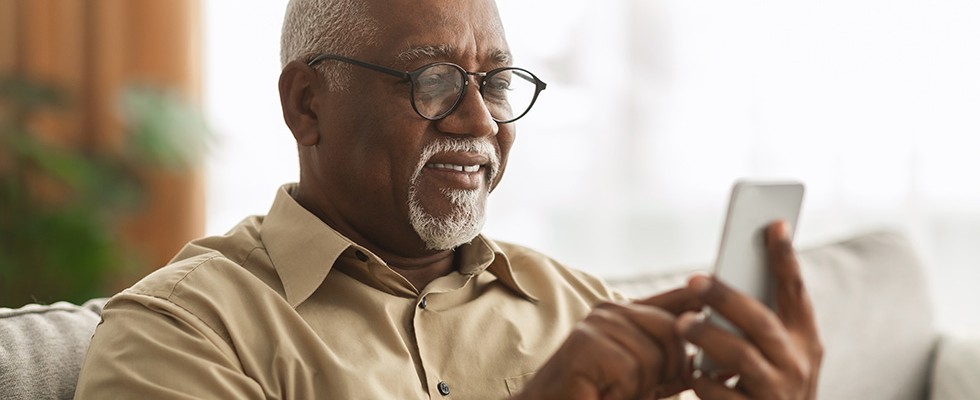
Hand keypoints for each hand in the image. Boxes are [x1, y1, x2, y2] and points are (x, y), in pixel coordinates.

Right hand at [515, 287, 702, 399]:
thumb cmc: (597, 396)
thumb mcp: (644, 379)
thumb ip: (671, 362)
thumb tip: (712, 357)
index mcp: (625, 313)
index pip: (674, 299)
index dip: (699, 303)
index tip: (715, 313)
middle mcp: (610, 310)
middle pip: (673, 329)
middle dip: (669, 369)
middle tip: (639, 389)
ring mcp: (596, 323)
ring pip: (653, 356)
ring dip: (640, 388)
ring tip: (613, 392)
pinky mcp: (585, 342)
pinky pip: (630, 370)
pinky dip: (621, 393)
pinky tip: (601, 394)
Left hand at [679, 221, 822, 398]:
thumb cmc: (769, 388)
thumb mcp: (780, 356)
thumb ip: (761, 324)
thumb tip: (720, 281)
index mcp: (806, 342)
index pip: (797, 292)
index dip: (785, 258)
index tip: (774, 224)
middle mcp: (798, 365)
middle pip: (761, 322)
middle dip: (727, 297)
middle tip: (694, 279)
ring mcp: (778, 393)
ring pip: (741, 357)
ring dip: (708, 336)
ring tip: (682, 323)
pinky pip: (721, 394)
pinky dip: (702, 380)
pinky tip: (689, 370)